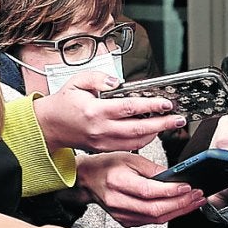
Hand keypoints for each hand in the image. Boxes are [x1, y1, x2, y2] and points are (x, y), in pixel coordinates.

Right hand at [32, 70, 186, 152]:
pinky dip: (144, 139)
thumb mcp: (77, 82)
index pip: (129, 108)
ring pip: (137, 141)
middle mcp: (101, 129)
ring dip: (156, 133)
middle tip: (179, 119)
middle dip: (163, 124)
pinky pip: (130, 146)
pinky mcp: (105, 149)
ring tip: (170, 124)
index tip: (166, 103)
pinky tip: (152, 131)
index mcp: (95, 110)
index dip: (151, 106)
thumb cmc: (64, 103)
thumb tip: (117, 82)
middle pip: (139, 128)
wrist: (49, 125)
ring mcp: (104, 141)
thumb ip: (98, 78)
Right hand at [71, 152, 204, 225]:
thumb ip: (154, 168)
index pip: (148, 191)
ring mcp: (122, 214)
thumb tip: (175, 177)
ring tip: (195, 202)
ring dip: (179, 211)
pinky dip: (169, 215)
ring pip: (156, 218)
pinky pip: (152, 221)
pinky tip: (180, 207)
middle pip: (155, 209)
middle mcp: (119, 201)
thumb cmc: (107, 166)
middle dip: (181, 203)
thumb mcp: (130, 158)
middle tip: (197, 196)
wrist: (88, 180)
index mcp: (118, 182)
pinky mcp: (127, 221)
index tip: (187, 187)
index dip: (170, 191)